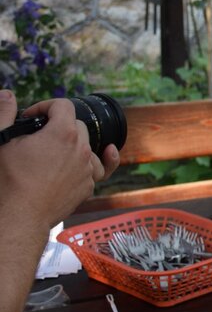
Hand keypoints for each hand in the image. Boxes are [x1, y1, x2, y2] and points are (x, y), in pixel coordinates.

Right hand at [0, 91, 102, 226]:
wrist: (20, 215)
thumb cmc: (9, 180)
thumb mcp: (1, 142)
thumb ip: (4, 114)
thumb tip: (8, 95)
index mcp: (62, 133)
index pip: (63, 105)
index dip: (45, 106)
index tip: (31, 116)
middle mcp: (81, 149)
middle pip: (77, 125)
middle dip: (59, 125)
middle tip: (39, 136)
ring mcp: (87, 168)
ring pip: (88, 146)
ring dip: (74, 144)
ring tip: (56, 151)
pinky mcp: (88, 186)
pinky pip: (95, 169)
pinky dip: (92, 163)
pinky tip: (101, 156)